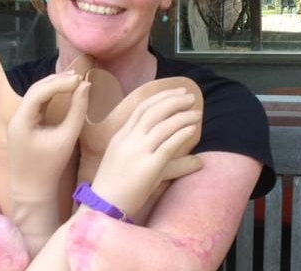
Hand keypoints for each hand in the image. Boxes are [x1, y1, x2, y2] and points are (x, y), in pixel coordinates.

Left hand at [7, 71, 90, 255]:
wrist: (32, 191)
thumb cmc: (50, 167)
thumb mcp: (67, 138)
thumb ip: (78, 111)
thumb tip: (86, 86)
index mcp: (21, 121)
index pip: (39, 92)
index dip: (60, 83)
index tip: (80, 80)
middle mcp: (16, 117)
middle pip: (36, 90)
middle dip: (57, 81)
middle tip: (79, 76)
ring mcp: (18, 121)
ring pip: (36, 95)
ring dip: (54, 87)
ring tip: (75, 81)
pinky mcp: (24, 125)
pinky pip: (37, 105)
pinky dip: (51, 97)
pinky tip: (65, 92)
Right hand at [90, 87, 201, 217]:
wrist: (103, 207)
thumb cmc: (117, 189)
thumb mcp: (132, 165)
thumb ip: (154, 155)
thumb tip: (187, 156)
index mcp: (120, 136)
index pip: (142, 108)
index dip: (161, 97)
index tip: (176, 92)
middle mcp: (128, 140)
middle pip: (153, 111)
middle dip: (173, 100)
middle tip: (189, 96)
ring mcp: (137, 152)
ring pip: (163, 125)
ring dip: (182, 115)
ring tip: (196, 112)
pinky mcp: (148, 167)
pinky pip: (168, 145)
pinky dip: (181, 133)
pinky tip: (192, 129)